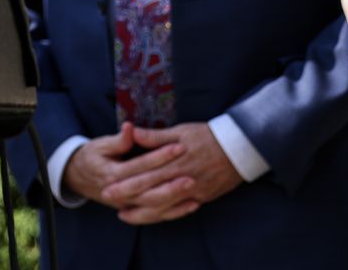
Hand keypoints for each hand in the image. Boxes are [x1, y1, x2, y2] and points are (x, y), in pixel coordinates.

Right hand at [63, 123, 198, 223]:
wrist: (78, 178)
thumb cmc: (91, 157)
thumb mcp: (99, 145)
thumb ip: (118, 140)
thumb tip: (130, 128)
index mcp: (112, 174)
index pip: (140, 165)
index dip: (160, 156)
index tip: (179, 146)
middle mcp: (120, 194)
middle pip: (149, 190)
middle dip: (171, 183)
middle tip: (192, 174)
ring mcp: (127, 205)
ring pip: (154, 206)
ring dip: (175, 199)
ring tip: (194, 187)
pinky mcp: (134, 210)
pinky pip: (157, 215)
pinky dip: (175, 211)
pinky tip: (193, 204)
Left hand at [99, 123, 241, 223]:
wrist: (240, 148)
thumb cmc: (207, 136)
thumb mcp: (181, 131)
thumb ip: (156, 136)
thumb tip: (133, 132)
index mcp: (174, 159)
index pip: (145, 172)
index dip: (125, 181)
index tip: (108, 184)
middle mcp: (182, 177)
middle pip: (151, 191)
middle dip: (129, 197)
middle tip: (110, 200)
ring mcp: (193, 190)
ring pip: (164, 206)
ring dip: (143, 211)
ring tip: (126, 214)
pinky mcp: (202, 197)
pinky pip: (180, 210)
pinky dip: (165, 214)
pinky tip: (152, 216)